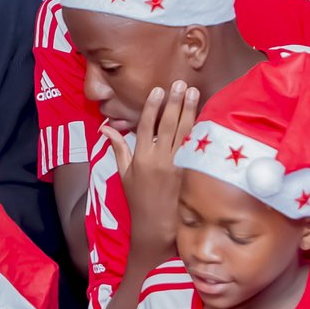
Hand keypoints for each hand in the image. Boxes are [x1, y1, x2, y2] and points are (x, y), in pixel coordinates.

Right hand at [105, 83, 201, 256]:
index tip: (158, 90)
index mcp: (141, 158)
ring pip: (185, 133)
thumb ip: (118, 147)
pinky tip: (204, 115)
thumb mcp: (124, 173)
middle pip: (168, 125)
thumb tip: (105, 127)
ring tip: (193, 92)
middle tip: (179, 84)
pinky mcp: (189, 172)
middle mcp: (159, 160)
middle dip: (174, 103)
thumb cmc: (138, 198)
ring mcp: (177, 166)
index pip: (147, 126)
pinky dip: (199, 130)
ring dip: (189, 111)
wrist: (156, 224)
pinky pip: (195, 147)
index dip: (153, 107)